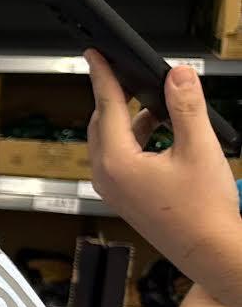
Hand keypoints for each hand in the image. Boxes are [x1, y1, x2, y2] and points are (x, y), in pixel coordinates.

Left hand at [86, 52, 241, 284]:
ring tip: (159, 102)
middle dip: (117, 96)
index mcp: (117, 162)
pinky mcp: (123, 196)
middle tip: (131, 73)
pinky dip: (136, 138)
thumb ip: (186, 107)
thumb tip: (178, 75)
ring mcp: (112, 189)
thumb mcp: (200, 148)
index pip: (106, 106)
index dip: (103, 76)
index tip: (95, 54)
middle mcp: (106, 176)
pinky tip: (161, 131)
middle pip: (103, 123)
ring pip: (111, 140)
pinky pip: (120, 157)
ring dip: (131, 118)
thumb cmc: (205, 211)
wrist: (211, 251)